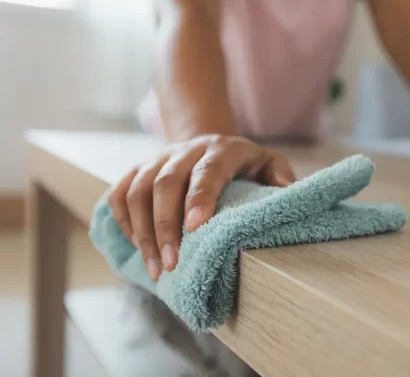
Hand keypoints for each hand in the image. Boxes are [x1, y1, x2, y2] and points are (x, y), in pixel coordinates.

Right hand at [108, 135, 295, 280]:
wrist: (208, 144)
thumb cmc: (243, 164)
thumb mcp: (268, 162)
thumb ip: (278, 174)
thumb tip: (287, 190)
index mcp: (221, 149)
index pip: (207, 171)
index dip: (199, 198)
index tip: (194, 229)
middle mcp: (186, 150)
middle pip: (165, 183)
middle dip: (165, 226)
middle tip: (171, 264)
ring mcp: (158, 158)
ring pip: (138, 190)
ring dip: (142, 231)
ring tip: (154, 267)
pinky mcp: (138, 169)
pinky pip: (120, 193)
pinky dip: (123, 221)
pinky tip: (136, 246)